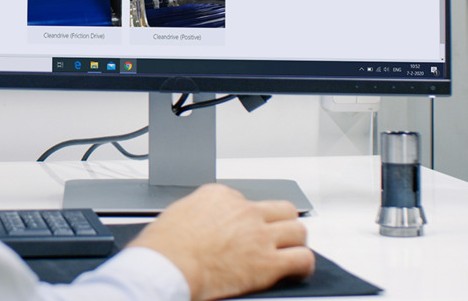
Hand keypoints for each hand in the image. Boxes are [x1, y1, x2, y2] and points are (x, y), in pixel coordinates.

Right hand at [128, 183, 314, 300]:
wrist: (166, 266)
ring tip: (291, 252)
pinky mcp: (268, 263)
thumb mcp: (177, 213)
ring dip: (295, 241)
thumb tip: (199, 223)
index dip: (246, 218)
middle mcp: (244, 211)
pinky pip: (302, 259)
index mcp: (219, 195)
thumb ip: (197, 213)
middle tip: (278, 235)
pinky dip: (303, 265)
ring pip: (297, 230)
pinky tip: (298, 271)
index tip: (242, 230)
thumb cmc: (163, 246)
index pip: (246, 200)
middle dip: (282, 222)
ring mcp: (258, 235)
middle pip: (281, 209)